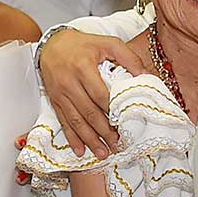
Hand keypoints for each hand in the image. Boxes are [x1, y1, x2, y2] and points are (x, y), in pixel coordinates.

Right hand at [40, 29, 141, 156]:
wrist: (52, 44)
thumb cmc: (83, 44)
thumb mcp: (107, 43)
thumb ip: (128, 57)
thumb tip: (145, 76)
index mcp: (83, 67)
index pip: (100, 94)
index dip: (112, 112)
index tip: (125, 125)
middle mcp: (69, 82)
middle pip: (89, 112)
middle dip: (104, 131)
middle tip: (118, 145)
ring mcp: (60, 93)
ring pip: (76, 120)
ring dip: (89, 139)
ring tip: (103, 153)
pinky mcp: (55, 100)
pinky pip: (64, 122)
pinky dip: (72, 138)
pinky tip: (80, 150)